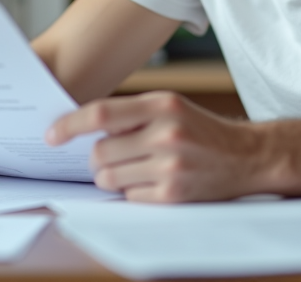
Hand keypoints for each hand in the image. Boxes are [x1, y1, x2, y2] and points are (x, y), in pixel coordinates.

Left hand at [46, 91, 268, 202]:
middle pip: (100, 152)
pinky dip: (133, 192)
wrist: (248, 156)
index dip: (69, 124)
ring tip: (134, 169)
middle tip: (111, 156)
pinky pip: (129, 197)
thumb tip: (83, 128)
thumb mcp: (171, 107)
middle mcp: (166, 133)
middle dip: (98, 158)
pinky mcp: (173, 195)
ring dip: (112, 176)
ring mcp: (170, 166)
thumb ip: (132, 113)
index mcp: (162, 104)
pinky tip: (154, 181)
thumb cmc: (202, 130)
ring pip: (109, 177)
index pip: (101, 113)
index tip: (51, 135)